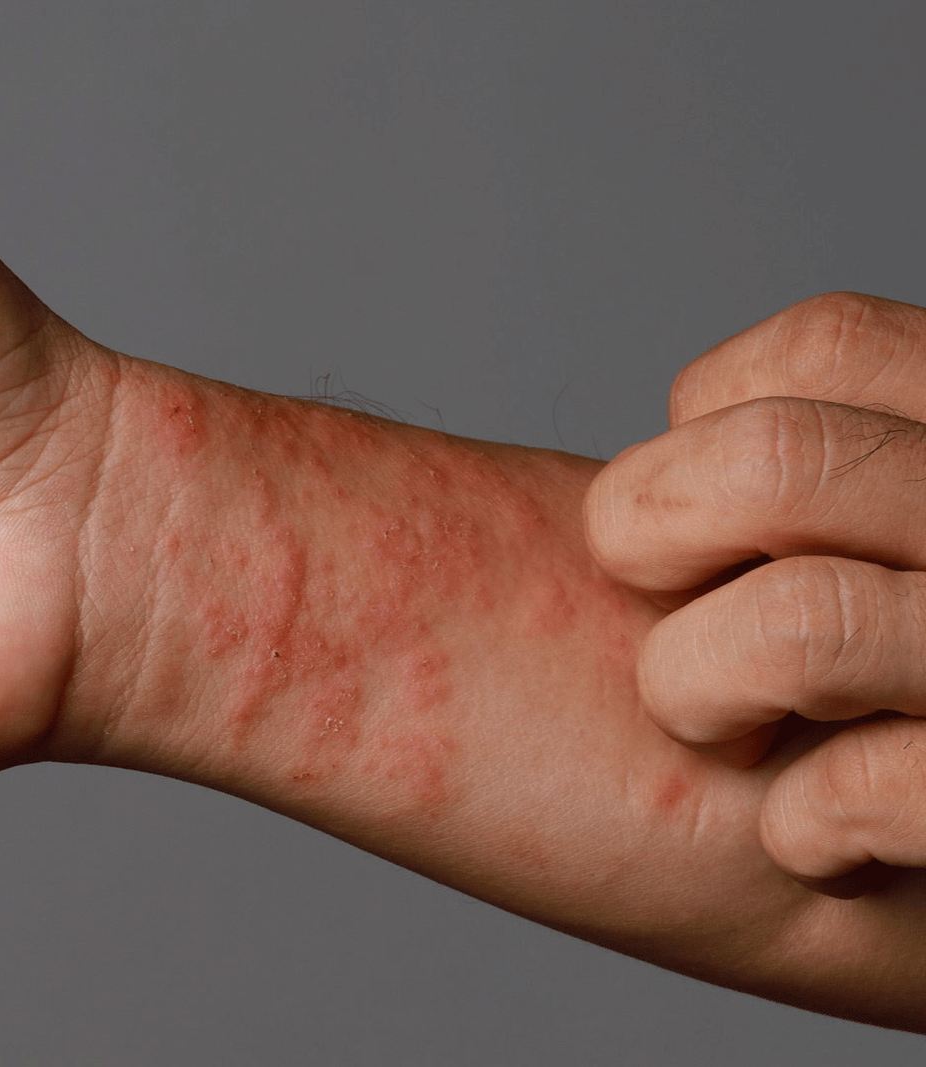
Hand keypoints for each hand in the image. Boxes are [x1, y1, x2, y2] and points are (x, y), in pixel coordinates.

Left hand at [587, 292, 925, 893]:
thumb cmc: (888, 689)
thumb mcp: (883, 532)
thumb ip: (829, 480)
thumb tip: (653, 481)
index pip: (826, 349)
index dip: (707, 433)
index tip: (702, 523)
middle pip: (778, 461)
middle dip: (649, 535)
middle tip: (664, 613)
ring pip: (801, 621)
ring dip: (700, 689)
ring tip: (729, 733)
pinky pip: (859, 792)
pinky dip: (801, 829)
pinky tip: (821, 842)